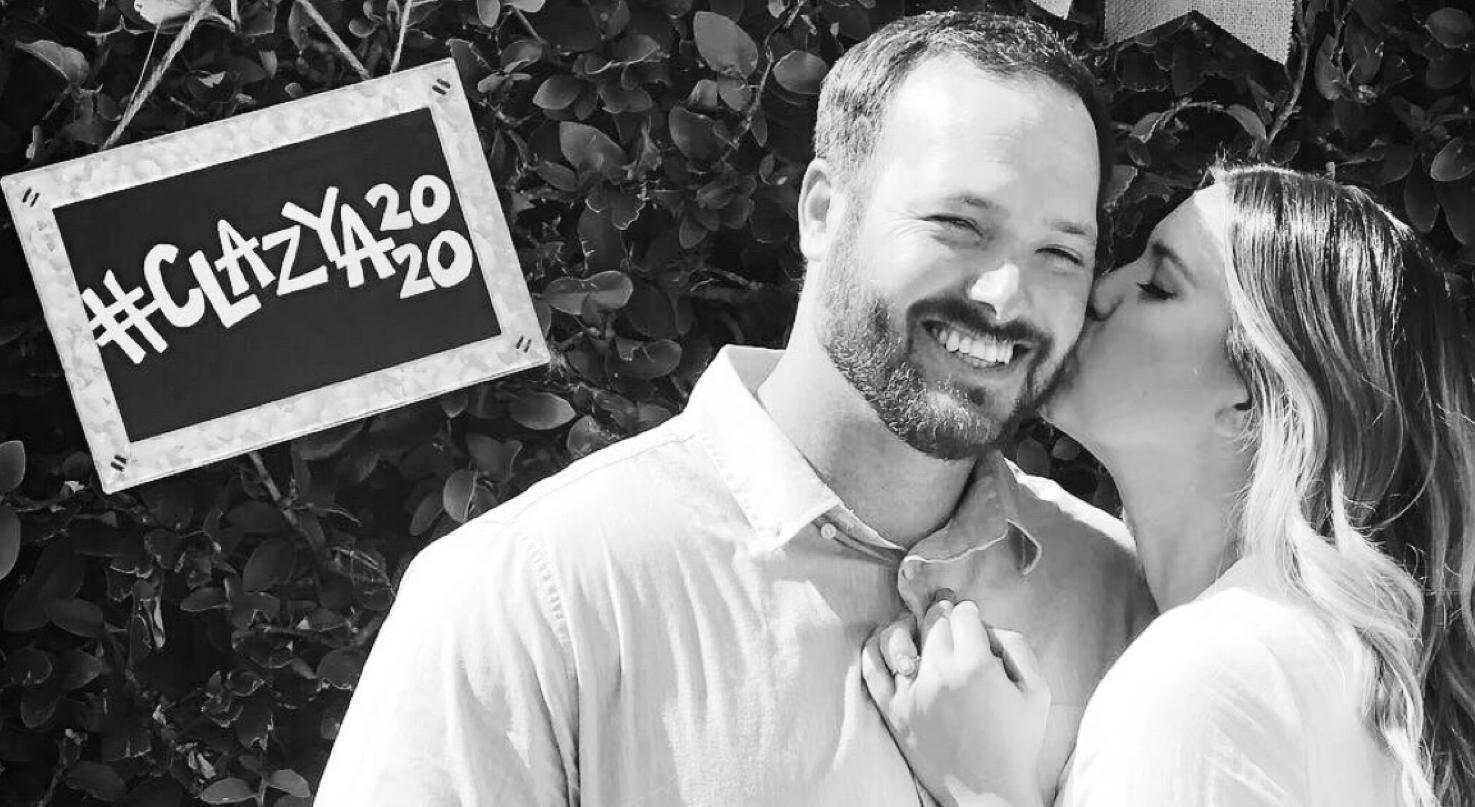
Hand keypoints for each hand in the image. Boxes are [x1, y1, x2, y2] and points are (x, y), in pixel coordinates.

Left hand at [861, 598, 1049, 806]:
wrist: (989, 794)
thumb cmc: (1017, 743)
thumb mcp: (1038, 691)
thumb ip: (1017, 646)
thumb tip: (986, 624)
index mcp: (976, 666)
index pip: (963, 615)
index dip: (970, 613)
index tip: (971, 618)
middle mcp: (940, 675)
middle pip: (934, 622)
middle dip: (943, 614)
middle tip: (948, 616)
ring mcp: (912, 693)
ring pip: (900, 635)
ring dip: (910, 626)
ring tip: (919, 629)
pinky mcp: (893, 711)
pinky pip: (872, 666)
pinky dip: (876, 647)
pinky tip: (889, 643)